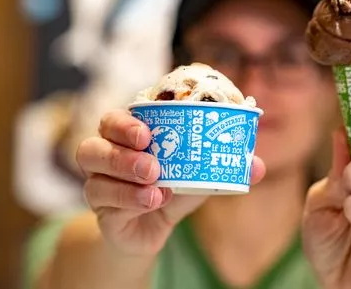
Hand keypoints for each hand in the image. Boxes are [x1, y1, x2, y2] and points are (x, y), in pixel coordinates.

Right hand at [76, 110, 265, 256]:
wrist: (151, 231)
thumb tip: (256, 165)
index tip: (148, 133)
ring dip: (125, 177)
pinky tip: (153, 201)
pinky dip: (129, 200)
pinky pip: (104, 200)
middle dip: (122, 152)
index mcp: (127, 137)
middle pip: (94, 144)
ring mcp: (98, 183)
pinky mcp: (101, 210)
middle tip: (153, 164)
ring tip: (156, 183)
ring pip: (94, 175)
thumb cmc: (173, 190)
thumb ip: (223, 167)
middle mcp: (105, 155)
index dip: (126, 123)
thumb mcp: (198, 176)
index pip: (114, 120)